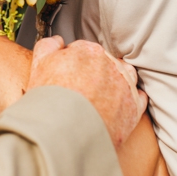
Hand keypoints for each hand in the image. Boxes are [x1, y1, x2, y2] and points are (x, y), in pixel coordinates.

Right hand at [27, 37, 141, 146]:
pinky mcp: (134, 107)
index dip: (74, 65)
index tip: (69, 77)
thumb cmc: (51, 102)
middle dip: (94, 73)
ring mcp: (125, 84)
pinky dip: (129, 100)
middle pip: (104, 63)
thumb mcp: (39, 65)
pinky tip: (115, 108)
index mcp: (88, 51)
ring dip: (115, 83)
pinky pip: (137, 98)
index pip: (83, 51)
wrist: (66, 134)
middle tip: (80, 91)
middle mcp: (110, 64)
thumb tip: (58, 41)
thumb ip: (48, 46)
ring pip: (124, 76)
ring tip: (98, 99)